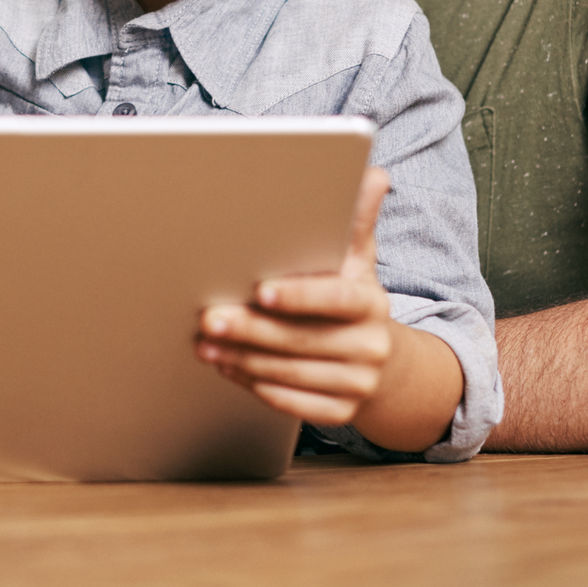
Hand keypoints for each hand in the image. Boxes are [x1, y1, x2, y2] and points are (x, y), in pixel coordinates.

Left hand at [196, 165, 394, 425]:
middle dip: (250, 329)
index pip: (337, 300)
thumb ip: (357, 219)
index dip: (299, 296)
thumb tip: (374, 174)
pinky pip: (292, 404)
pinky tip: (228, 369)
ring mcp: (359, 384)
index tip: (260, 289)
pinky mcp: (342, 413)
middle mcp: (373, 346)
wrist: (382, 363)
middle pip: (302, 340)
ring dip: (242, 359)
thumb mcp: (357, 259)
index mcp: (373, 302)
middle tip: (208, 317)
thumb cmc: (352, 298)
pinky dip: (256, 386)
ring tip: (205, 343)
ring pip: (290, 373)